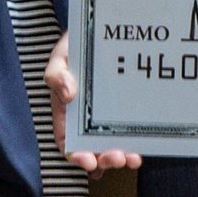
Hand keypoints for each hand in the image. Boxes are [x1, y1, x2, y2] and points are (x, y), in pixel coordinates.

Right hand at [46, 33, 141, 173]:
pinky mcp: (124, 113)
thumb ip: (56, 76)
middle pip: (92, 150)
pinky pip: (128, 133)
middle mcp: (85, 122)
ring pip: (111, 146)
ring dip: (121, 157)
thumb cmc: (74, 50)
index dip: (77, 157)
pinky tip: (141, 149)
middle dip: (104, 160)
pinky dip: (134, 144)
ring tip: (132, 159)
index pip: (67, 143)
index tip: (88, 161)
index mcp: (66, 114)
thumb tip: (67, 94)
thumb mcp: (59, 59)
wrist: (99, 35)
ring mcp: (105, 119)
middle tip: (116, 158)